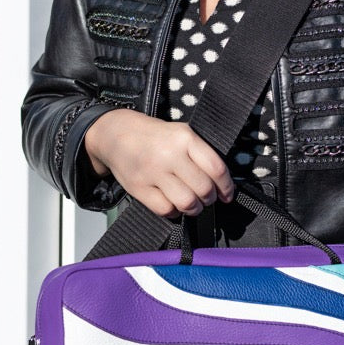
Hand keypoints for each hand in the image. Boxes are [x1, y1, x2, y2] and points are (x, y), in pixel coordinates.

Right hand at [84, 109, 233, 217]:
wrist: (116, 134)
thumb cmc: (154, 137)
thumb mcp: (180, 133)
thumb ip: (200, 153)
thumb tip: (222, 182)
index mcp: (185, 138)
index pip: (216, 168)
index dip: (226, 187)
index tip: (227, 195)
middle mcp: (170, 154)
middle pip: (204, 188)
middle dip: (210, 199)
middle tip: (207, 198)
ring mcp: (153, 172)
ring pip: (187, 202)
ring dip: (194, 208)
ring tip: (192, 203)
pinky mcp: (139, 187)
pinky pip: (166, 209)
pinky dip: (173, 212)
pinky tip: (172, 203)